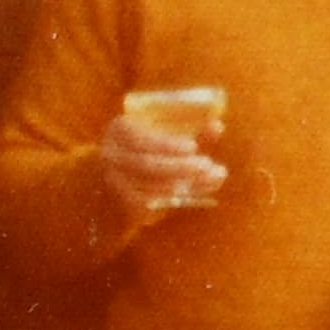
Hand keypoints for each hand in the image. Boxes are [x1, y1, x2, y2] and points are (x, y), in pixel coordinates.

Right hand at [96, 111, 225, 225]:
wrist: (116, 183)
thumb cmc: (148, 153)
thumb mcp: (164, 140)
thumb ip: (189, 135)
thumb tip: (218, 125)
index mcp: (120, 130)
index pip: (141, 139)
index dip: (167, 144)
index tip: (193, 146)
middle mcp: (111, 155)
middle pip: (147, 164)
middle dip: (181, 167)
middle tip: (208, 165)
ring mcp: (114, 181)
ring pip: (150, 186)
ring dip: (184, 184)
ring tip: (210, 179)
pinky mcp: (121, 202)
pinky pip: (149, 204)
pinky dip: (172, 199)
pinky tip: (191, 193)